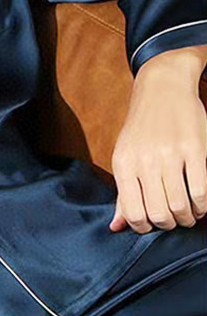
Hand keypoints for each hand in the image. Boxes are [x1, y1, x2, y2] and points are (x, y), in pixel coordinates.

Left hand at [109, 69, 206, 233]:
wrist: (162, 88)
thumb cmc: (142, 127)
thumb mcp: (125, 155)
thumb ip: (123, 192)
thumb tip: (116, 227)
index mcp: (123, 163)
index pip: (132, 213)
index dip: (145, 227)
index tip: (153, 222)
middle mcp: (144, 160)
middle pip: (159, 214)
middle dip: (169, 224)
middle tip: (174, 219)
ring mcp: (170, 155)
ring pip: (181, 206)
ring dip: (188, 217)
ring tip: (189, 212)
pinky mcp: (195, 150)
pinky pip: (201, 191)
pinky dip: (203, 205)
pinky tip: (200, 202)